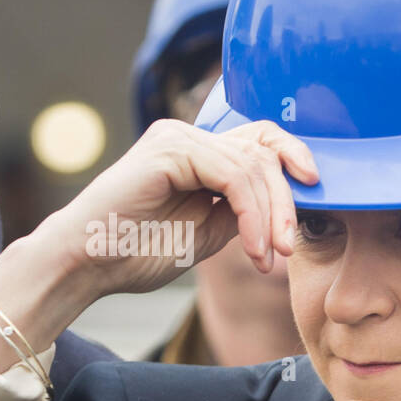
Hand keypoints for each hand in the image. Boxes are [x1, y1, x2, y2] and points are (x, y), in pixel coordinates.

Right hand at [33, 117, 319, 297]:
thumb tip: (284, 205)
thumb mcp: (207, 230)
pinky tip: (251, 249)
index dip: (293, 158)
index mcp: (194, 151)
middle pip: (262, 150)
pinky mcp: (170, 150)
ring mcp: (176, 138)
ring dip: (269, 216)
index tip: (314, 191)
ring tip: (266, 258)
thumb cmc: (135, 252)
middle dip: (285, 201)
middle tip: (288, 248)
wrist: (86, 264)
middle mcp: (185, 135)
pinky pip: (233, 175)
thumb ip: (240, 209)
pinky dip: (251, 214)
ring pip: (252, 165)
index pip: (258, 139)